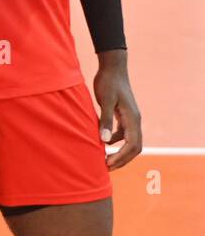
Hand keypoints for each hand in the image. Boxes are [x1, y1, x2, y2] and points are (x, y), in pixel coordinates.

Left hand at [93, 50, 141, 169]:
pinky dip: (114, 141)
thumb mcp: (106, 100)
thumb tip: (103, 141)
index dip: (121, 157)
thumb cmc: (108, 82)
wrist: (112, 67)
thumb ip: (105, 120)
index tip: (108, 163)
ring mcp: (130, 118)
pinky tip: (102, 143)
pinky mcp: (123, 115)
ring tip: (103, 159)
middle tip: (106, 167)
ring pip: (129, 142)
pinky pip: (122, 134)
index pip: (133, 145)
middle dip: (122, 159)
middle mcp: (135, 120)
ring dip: (118, 152)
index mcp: (133, 118)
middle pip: (134, 147)